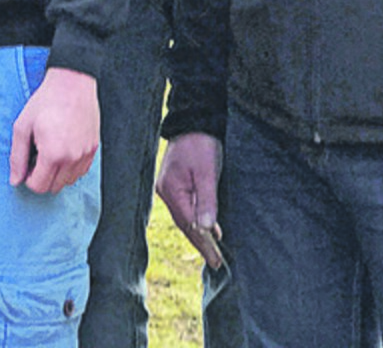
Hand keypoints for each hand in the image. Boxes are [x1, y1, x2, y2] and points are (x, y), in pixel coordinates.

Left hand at [8, 66, 98, 193]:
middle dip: (42, 177)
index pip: (39, 186)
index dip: (28, 178)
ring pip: (68, 181)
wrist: (72, 83)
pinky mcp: (93, 149)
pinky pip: (81, 171)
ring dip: (57, 174)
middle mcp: (72, 158)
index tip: (27, 165)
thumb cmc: (46, 101)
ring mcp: (85, 155)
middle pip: (54, 187)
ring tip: (50, 152)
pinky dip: (70, 168)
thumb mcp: (22, 126)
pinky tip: (63, 151)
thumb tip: (15, 179)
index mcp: (53, 154)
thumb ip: (17, 157)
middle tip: (37, 157)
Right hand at [156, 132, 227, 268]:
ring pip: (184, 217)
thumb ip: (207, 200)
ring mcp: (169, 187)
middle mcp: (166, 191)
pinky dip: (197, 219)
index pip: (189, 224)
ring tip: (213, 250)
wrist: (194, 121)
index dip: (203, 243)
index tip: (216, 260)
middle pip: (184, 223)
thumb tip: (207, 228)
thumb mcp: (207, 172)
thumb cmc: (201, 144)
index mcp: (171, 190)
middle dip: (201, 243)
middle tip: (216, 262)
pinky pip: (186, 207)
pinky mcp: (176, 182)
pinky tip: (207, 227)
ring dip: (199, 233)